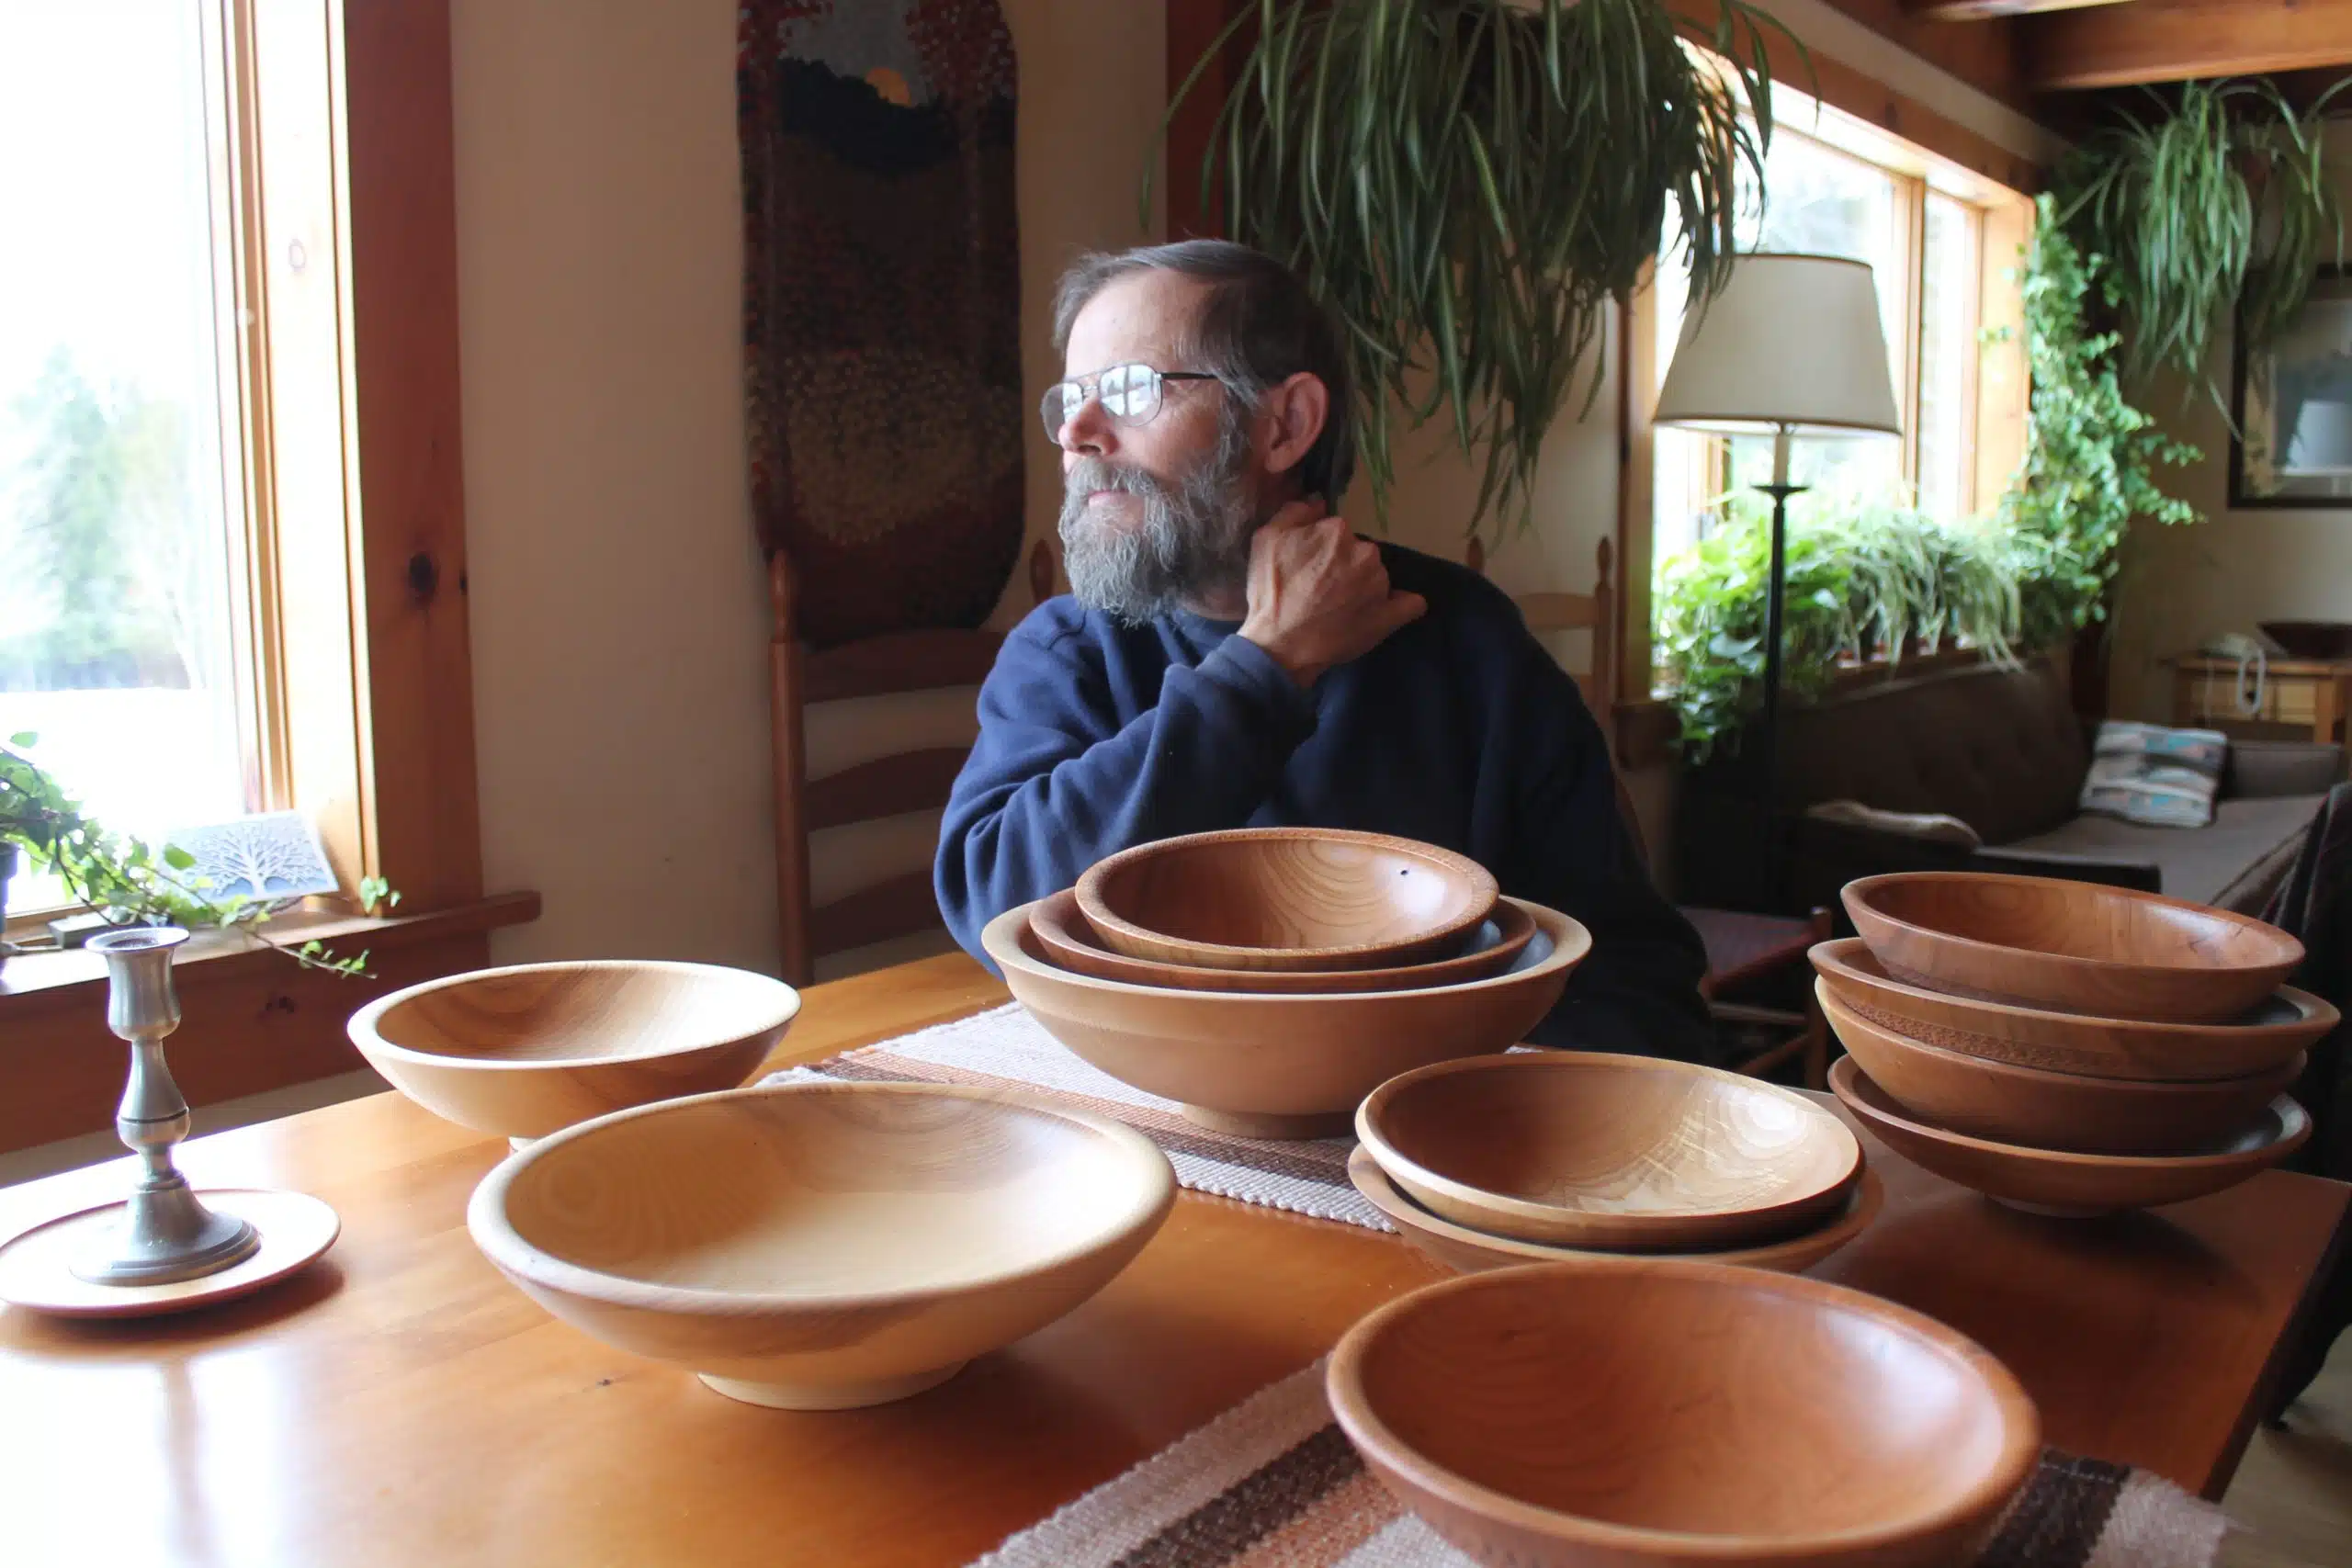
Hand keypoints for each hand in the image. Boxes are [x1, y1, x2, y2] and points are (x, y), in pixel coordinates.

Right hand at [1237, 498, 1426, 686]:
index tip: (1308, 565)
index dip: (1321, 548)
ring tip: (1338, 608)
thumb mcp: (1266, 539)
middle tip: (1321, 588)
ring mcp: (1381, 584)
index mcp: (1338, 530)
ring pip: (1376, 575)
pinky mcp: (1391, 615)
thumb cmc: (1270, 592)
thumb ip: (1294, 512)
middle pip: (1359, 552)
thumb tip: (1318, 503)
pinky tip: (1390, 608)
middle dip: (1343, 565)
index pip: (1336, 532)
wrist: (1281, 645)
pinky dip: (1403, 603)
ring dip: (1363, 585)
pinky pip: (1411, 604)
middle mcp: (1365, 552)